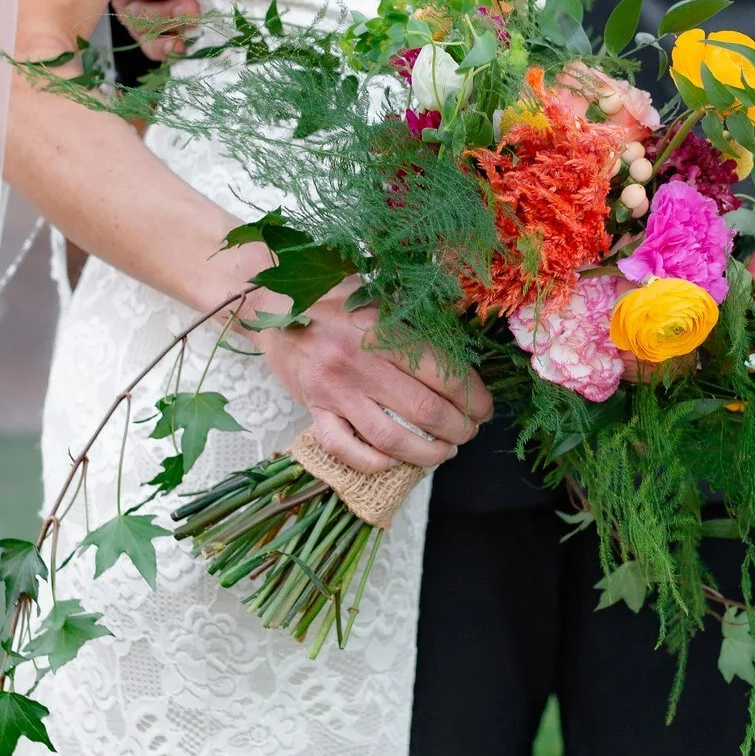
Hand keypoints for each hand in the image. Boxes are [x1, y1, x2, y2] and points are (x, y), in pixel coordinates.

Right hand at [256, 282, 492, 474]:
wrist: (269, 302)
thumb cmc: (330, 294)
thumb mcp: (376, 292)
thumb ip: (414, 319)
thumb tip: (462, 346)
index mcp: (382, 330)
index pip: (443, 374)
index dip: (474, 396)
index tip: (485, 406)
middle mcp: (359, 363)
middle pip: (425, 411)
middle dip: (459, 428)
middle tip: (470, 431)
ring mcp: (334, 391)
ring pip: (391, 439)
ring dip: (427, 453)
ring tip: (443, 452)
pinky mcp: (313, 409)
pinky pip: (345, 449)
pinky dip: (374, 463)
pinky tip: (394, 461)